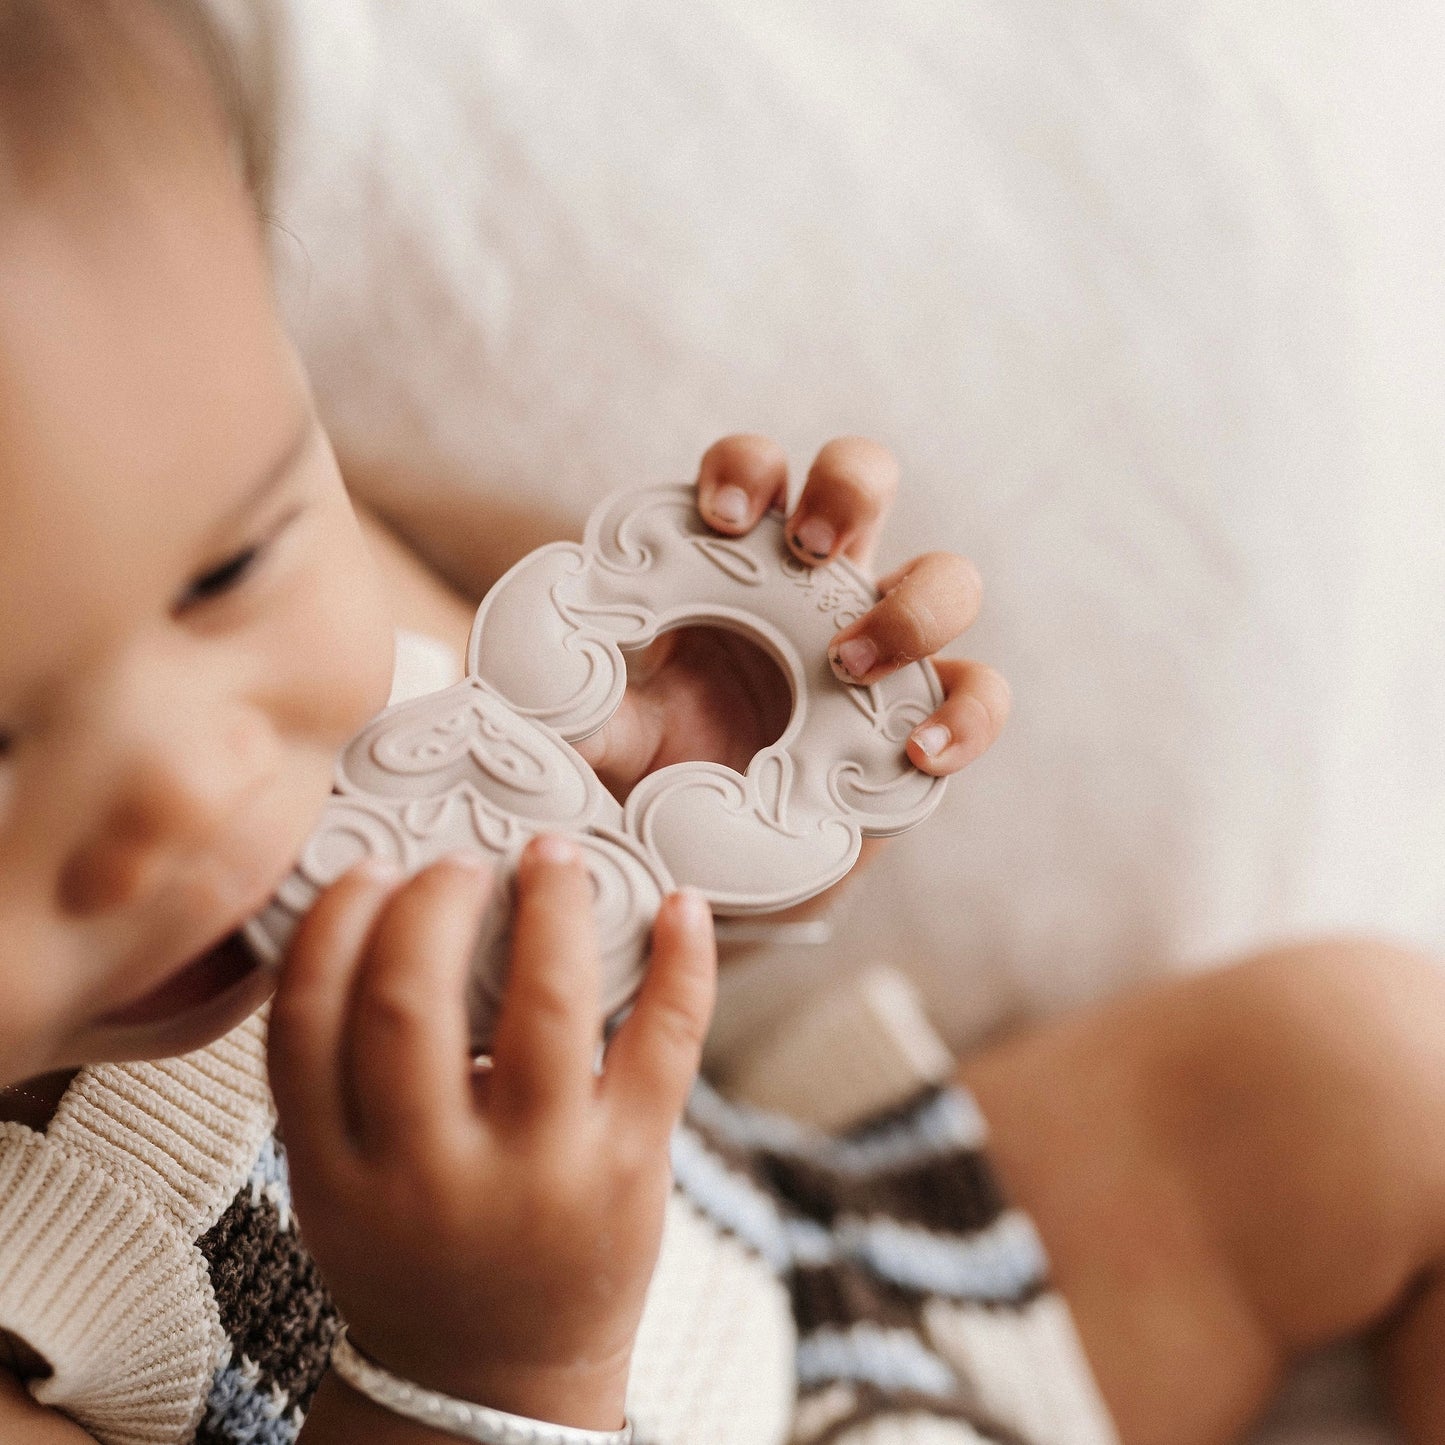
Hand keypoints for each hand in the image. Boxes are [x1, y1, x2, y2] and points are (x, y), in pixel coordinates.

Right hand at [267, 836, 715, 1431]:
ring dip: (552, 908)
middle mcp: (428, 1173)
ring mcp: (538, 1171)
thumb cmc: (414, 1255)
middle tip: (459, 864)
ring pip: (544, 1008)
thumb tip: (379, 915)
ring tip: (553, 856)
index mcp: (336, 1171)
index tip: (368, 869)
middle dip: (431, 906)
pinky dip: (681, 965)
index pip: (304, 1023)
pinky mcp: (628, 1166)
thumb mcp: (339, 1184)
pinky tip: (680, 905)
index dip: (331, 926)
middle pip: (406, 1005)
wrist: (494, 1381)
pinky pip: (662, 1044)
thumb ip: (340, 1076)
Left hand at [573, 435, 1009, 799]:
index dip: (746, 470)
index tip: (717, 521)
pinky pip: (978, 694)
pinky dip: (964, 714)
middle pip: (866, 482)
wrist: (708, 866)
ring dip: (912, 605)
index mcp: (740, 569)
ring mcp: (886, 652)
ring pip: (947, 579)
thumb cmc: (662, 777)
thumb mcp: (614, 741)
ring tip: (850, 662)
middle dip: (848, 490)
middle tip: (808, 549)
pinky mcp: (924, 721)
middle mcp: (820, 590)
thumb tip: (537, 675)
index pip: (758, 475)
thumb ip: (583, 708)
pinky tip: (917, 750)